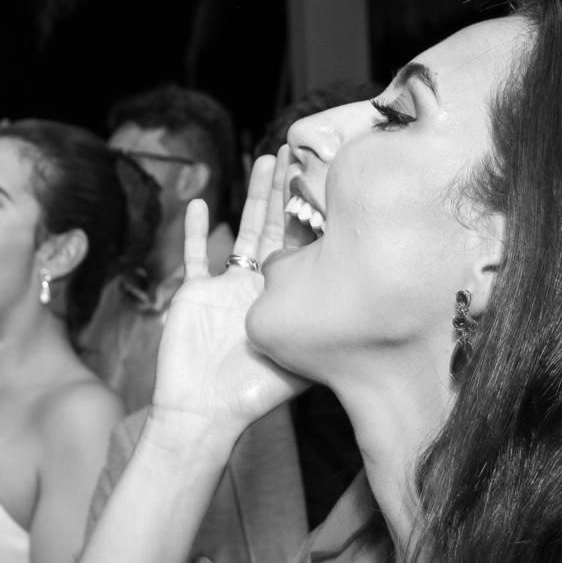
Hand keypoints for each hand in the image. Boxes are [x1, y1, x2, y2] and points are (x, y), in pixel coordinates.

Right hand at [150, 148, 309, 445]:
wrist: (204, 412)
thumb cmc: (252, 393)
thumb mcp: (300, 359)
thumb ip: (323, 333)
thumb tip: (369, 313)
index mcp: (283, 295)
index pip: (301, 244)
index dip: (311, 212)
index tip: (324, 178)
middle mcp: (256, 284)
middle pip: (273, 226)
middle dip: (284, 189)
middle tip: (296, 150)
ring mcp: (224, 286)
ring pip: (239, 231)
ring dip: (250, 196)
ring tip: (263, 160)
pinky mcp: (194, 293)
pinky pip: (192, 257)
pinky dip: (193, 232)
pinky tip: (197, 204)